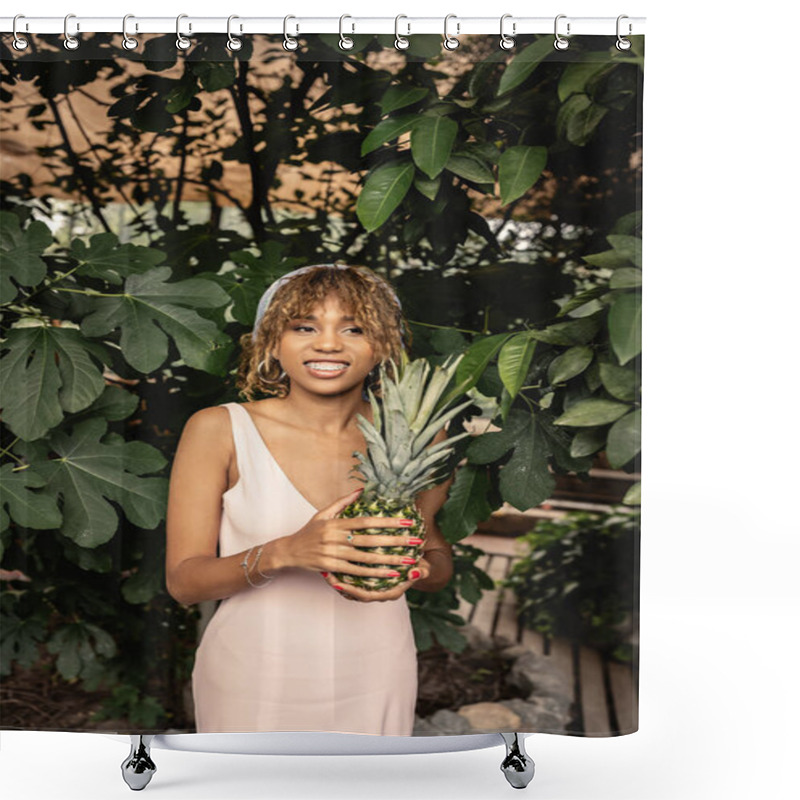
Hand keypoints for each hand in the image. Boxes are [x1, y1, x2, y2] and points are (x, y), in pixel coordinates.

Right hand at [277, 487, 420, 581]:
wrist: (289, 551)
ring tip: (408, 561)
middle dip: (395, 541)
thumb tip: (361, 490)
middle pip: (370, 540)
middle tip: (415, 542)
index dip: (388, 522)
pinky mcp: (332, 567)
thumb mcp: (323, 513)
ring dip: (389, 560)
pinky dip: (375, 574)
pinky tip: (390, 573)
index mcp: (337, 523)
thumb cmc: (308, 531)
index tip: (407, 522)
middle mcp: (336, 538)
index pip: (367, 521)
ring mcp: (334, 553)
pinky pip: (357, 572)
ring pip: (366, 558)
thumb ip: (342, 502)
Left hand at [327, 555, 431, 602]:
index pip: (368, 596)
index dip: (353, 591)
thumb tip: (415, 572)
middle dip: (341, 587)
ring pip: (352, 589)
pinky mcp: (368, 580)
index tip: (341, 584)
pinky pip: (353, 580)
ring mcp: (373, 587)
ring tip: (326, 572)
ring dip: (338, 581)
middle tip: (329, 578)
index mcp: (390, 592)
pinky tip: (332, 565)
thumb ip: (422, 571)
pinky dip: (342, 575)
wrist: (416, 565)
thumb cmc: (418, 565)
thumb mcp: (423, 567)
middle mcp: (379, 592)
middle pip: (356, 595)